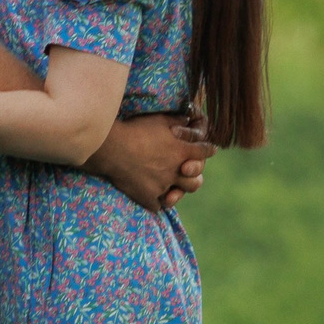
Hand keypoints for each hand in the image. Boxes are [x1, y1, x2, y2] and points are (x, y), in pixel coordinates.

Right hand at [87, 113, 214, 212]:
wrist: (111, 147)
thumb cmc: (135, 129)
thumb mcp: (159, 119)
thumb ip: (177, 121)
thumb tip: (189, 119)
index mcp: (182, 151)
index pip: (204, 152)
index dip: (209, 150)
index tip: (211, 149)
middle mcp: (175, 170)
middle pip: (196, 181)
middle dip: (195, 176)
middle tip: (189, 172)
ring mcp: (162, 186)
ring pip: (177, 195)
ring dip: (177, 191)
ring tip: (173, 189)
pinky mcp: (147, 196)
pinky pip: (157, 205)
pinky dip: (155, 201)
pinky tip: (152, 196)